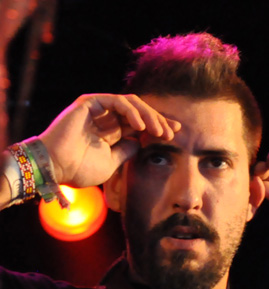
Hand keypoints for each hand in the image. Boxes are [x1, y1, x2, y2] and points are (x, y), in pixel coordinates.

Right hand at [38, 94, 179, 186]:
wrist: (55, 168)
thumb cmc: (78, 169)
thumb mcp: (112, 163)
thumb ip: (126, 151)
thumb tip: (140, 142)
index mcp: (112, 131)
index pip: (140, 123)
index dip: (158, 125)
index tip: (174, 133)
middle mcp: (106, 117)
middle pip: (140, 111)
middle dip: (158, 120)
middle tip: (171, 133)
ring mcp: (97, 108)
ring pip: (131, 104)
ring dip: (148, 116)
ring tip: (158, 131)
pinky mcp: (89, 103)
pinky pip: (117, 101)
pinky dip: (131, 111)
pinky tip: (140, 126)